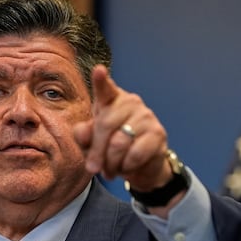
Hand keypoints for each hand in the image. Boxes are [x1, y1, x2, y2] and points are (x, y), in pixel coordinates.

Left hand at [73, 65, 172, 191]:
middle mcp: (130, 103)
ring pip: (119, 143)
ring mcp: (146, 116)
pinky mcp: (158, 134)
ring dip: (111, 163)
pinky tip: (127, 167)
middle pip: (105, 125)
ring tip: (110, 170)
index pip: (105, 89)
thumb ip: (84, 136)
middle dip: (96, 152)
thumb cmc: (112, 148)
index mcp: (111, 100)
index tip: (98, 70)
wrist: (140, 166)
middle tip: (93, 168)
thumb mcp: (92, 143)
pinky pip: (135, 154)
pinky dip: (126, 167)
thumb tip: (82, 133)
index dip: (101, 80)